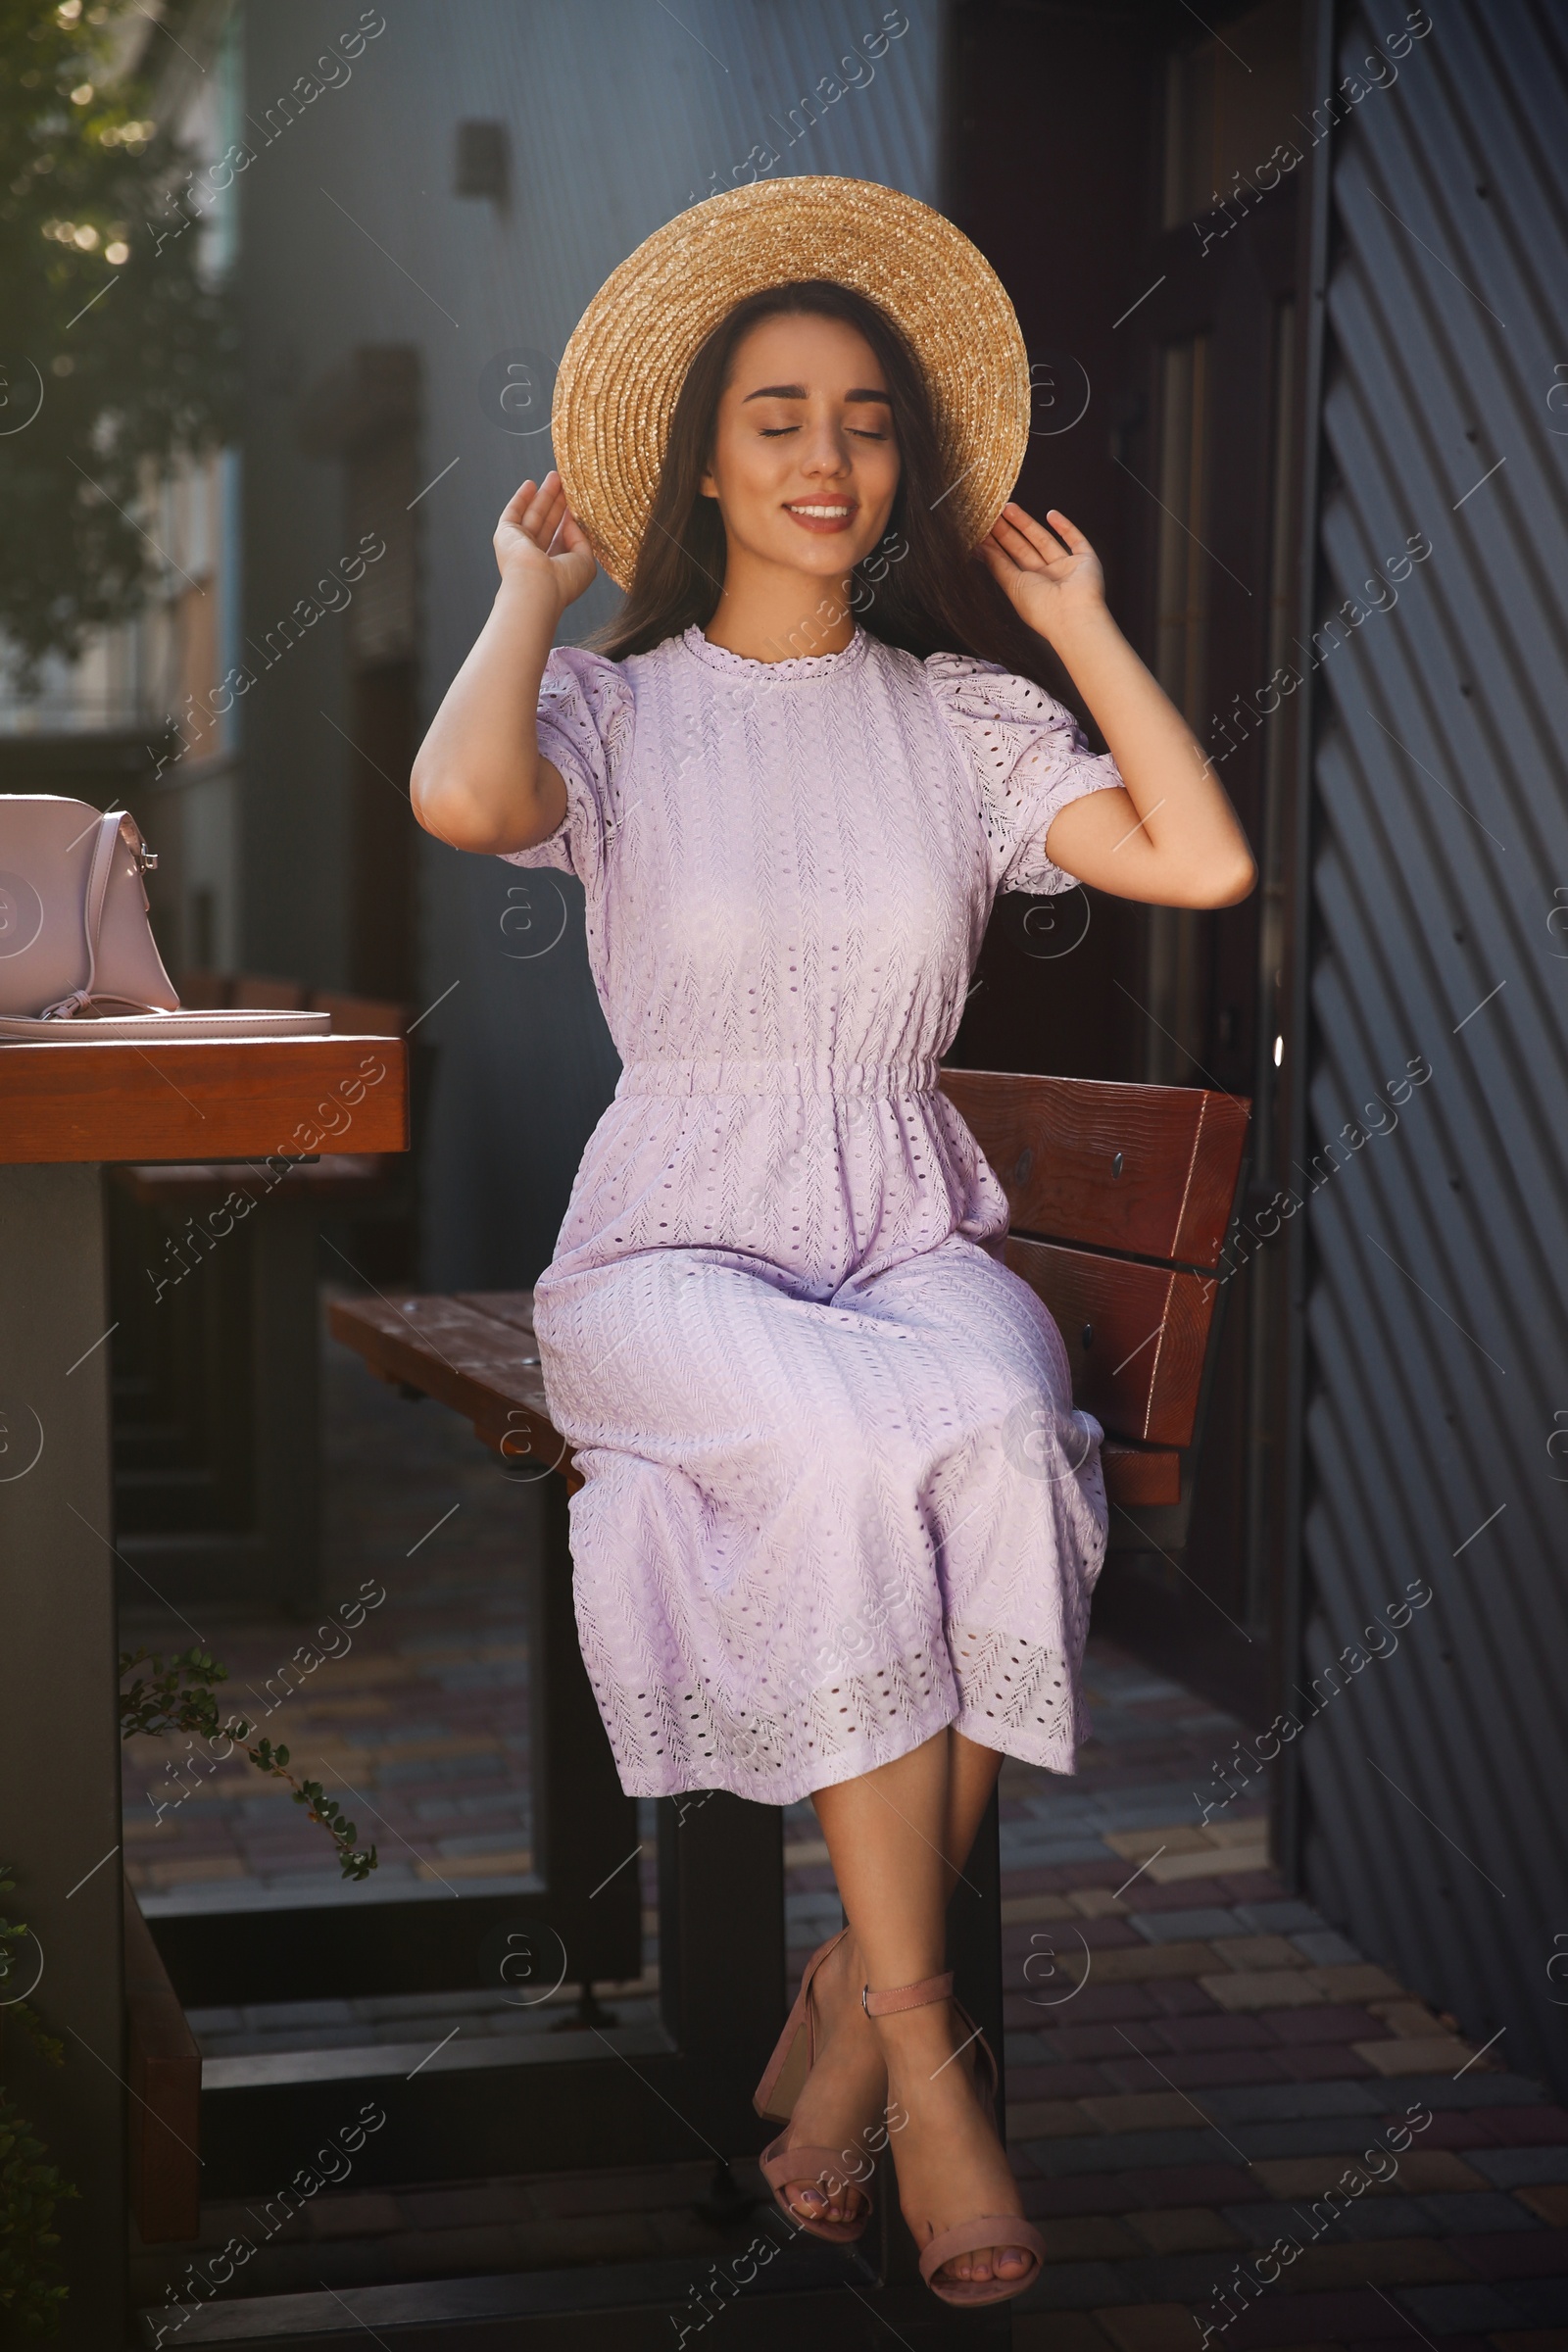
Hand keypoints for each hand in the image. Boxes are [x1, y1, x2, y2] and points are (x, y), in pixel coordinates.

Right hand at [494, 470, 596, 609]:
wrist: (536, 587)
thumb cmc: (563, 581)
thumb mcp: (585, 560)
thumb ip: (581, 538)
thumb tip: (571, 520)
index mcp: (553, 568)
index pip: (561, 539)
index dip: (569, 520)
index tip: (578, 503)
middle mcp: (534, 558)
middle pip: (548, 523)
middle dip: (557, 503)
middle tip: (567, 483)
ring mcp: (519, 547)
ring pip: (533, 515)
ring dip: (543, 496)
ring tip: (555, 476)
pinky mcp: (505, 536)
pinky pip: (513, 513)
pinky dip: (521, 499)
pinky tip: (530, 485)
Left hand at [977, 503, 1105, 647]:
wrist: (1073, 617)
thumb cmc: (1042, 609)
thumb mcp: (1012, 585)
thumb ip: (997, 564)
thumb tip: (979, 548)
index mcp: (1029, 588)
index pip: (1010, 561)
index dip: (996, 544)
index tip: (983, 528)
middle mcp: (1047, 578)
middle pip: (1024, 548)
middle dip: (1008, 531)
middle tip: (993, 512)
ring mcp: (1066, 569)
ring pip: (1044, 540)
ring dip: (1027, 524)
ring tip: (1009, 508)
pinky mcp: (1085, 562)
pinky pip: (1076, 540)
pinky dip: (1065, 527)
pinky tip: (1051, 514)